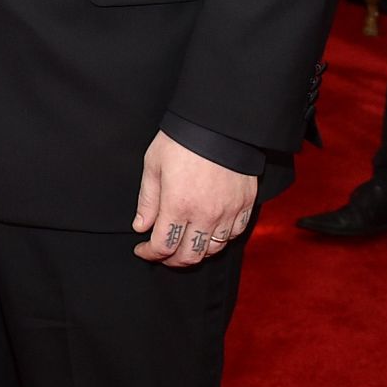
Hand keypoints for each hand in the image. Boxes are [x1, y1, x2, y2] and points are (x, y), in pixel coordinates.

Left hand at [130, 131, 256, 267]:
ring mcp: (228, 212)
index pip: (163, 246)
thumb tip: (141, 227)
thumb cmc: (181, 141)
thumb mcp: (153, 166)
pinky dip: (219, 241)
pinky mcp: (245, 206)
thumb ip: (147, 201)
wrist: (219, 125)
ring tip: (183, 245)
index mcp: (178, 205)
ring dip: (196, 253)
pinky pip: (234, 235)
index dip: (149, 253)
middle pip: (190, 256)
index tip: (141, 250)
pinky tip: (207, 234)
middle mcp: (205, 215)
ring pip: (213, 249)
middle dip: (171, 260)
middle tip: (161, 254)